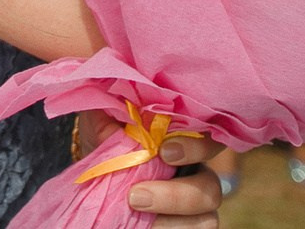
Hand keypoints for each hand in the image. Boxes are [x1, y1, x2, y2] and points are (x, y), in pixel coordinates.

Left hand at [78, 111, 222, 226]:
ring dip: (172, 221)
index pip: (211, 137)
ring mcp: (194, 204)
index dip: (198, 146)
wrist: (92, 174)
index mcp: (185, 138)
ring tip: (132, 213)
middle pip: (213, 187)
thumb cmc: (105, 136)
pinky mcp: (185, 224)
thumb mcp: (102, 118)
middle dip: (178, 195)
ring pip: (207, 218)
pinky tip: (144, 226)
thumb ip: (112, 103)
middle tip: (135, 196)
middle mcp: (198, 172)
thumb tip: (112, 89)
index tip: (164, 151)